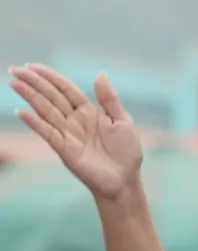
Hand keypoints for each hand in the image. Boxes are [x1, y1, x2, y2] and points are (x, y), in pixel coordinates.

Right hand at [9, 64, 142, 199]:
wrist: (125, 180)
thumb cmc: (126, 153)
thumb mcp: (123, 122)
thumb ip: (109, 99)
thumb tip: (100, 73)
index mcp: (89, 112)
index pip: (66, 89)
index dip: (51, 77)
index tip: (33, 66)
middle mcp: (75, 121)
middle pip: (51, 97)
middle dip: (34, 82)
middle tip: (15, 70)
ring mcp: (68, 134)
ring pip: (46, 110)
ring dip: (30, 97)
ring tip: (15, 83)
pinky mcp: (65, 150)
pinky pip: (48, 133)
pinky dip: (35, 123)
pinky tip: (22, 112)